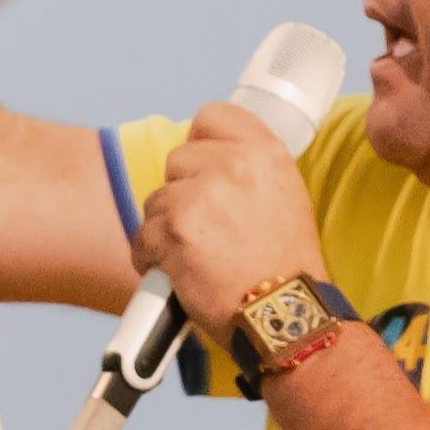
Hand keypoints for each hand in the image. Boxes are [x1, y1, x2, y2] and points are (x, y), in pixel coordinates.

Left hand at [133, 101, 327, 333]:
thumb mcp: (287, 198)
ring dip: (166, 228)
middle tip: (207, 227)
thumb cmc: (286, 266)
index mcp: (265, 153)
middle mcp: (234, 165)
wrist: (283, 313)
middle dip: (183, 193)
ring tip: (196, 256)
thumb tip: (211, 160)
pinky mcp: (174, 230)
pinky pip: (142, 237)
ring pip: (156, 200)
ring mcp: (200, 196)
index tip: (202, 167)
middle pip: (178, 159)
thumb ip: (250, 170)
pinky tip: (178, 274)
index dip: (201, 141)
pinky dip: (152, 259)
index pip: (212, 116)